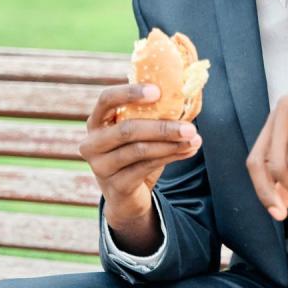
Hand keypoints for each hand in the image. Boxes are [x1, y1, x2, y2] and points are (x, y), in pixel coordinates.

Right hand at [78, 83, 201, 230]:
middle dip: (162, 127)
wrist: (126, 198)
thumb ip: (152, 112)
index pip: (107, 99)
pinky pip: (146, 167)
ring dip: (172, 144)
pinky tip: (188, 151)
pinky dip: (171, 157)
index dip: (130, 93)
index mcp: (96, 121)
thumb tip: (187, 90)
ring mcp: (101, 166)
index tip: (157, 91)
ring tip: (195, 139)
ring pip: (140, 150)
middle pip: (127, 129)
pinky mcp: (116, 185)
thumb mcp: (137, 131)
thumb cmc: (134, 154)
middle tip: (189, 127)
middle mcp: (92, 143)